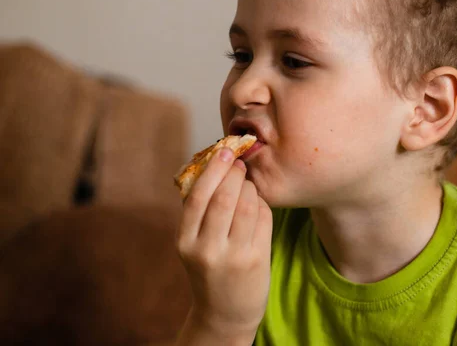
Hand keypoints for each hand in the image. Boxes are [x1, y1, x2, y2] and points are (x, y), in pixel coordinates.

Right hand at [176, 147, 272, 341]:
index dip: (213, 170)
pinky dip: (262, 204)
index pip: (198, 197)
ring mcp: (233, 256)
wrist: (224, 313)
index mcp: (185, 242)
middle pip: (224, 198)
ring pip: (247, 206)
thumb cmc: (209, 269)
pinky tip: (257, 203)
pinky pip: (263, 220)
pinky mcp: (256, 260)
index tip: (223, 152)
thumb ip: (198, 212)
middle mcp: (207, 250)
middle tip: (238, 163)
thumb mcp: (192, 245)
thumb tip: (213, 166)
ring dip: (250, 188)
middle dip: (234, 174)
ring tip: (247, 184)